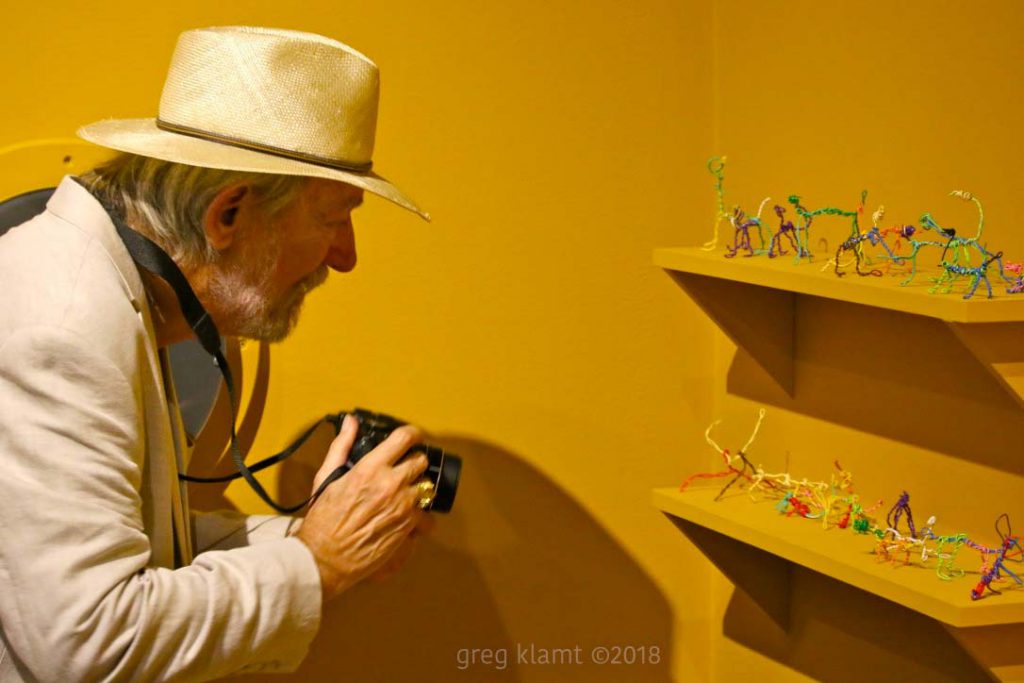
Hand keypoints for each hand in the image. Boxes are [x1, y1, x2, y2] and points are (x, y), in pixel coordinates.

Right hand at [296, 414, 428, 601]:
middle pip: (421, 461)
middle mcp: (391, 484)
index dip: (412, 434)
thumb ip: (341, 446)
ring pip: (426, 487)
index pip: (404, 438)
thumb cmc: (323, 518)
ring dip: (417, 489)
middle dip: (413, 462)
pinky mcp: (408, 528)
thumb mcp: (326, 477)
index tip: (412, 437)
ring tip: (404, 495)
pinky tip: (408, 517)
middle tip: (403, 469)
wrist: (325, 557)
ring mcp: (403, 507)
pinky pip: (427, 515)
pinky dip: (420, 515)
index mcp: (370, 468)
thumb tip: (350, 422)